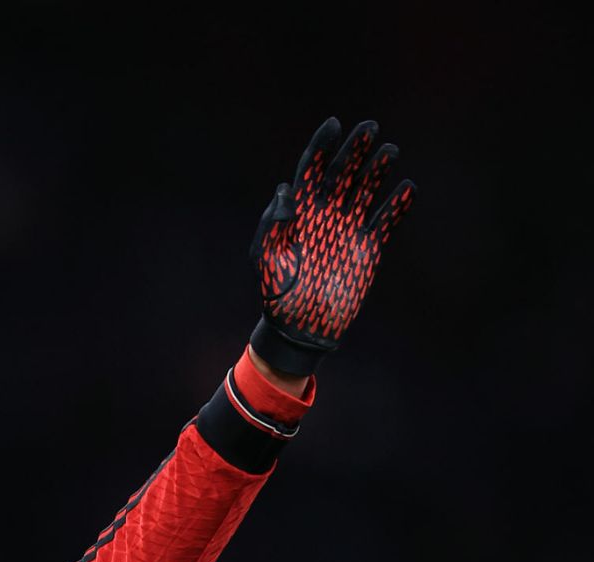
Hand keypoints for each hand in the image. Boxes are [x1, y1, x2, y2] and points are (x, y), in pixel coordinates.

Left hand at [249, 118, 414, 375]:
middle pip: (342, 173)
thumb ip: (273, 223)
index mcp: (298, 212)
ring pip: (366, 190)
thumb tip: (286, 188)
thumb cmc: (275, 292)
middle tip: (368, 127)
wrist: (299, 326)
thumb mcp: (266, 257)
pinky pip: (386, 221)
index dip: (322, 147)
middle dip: (354, 149)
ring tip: (389, 150)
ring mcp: (348, 229)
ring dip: (377, 169)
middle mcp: (325, 214)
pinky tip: (408, 187)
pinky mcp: (368, 248)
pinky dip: (398, 205)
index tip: (334, 125)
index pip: (311, 170)